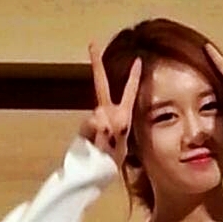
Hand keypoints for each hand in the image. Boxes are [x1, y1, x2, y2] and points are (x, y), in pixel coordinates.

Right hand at [79, 44, 141, 166]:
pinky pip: (90, 127)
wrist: (92, 177)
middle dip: (97, 66)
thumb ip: (110, 130)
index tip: (138, 60)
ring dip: (103, 129)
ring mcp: (94, 121)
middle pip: (101, 86)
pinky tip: (97, 141)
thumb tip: (98, 116)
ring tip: (105, 142)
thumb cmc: (109, 163)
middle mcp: (107, 115)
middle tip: (92, 44)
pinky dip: (94, 133)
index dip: (133, 76)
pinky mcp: (84, 130)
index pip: (127, 92)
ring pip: (98, 115)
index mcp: (121, 116)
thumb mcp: (117, 147)